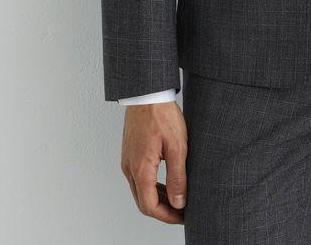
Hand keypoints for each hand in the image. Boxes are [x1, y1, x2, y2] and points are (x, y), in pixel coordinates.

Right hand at [121, 101, 187, 223]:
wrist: (147, 93)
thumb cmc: (162, 115)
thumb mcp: (177, 146)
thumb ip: (178, 177)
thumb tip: (179, 202)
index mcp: (140, 169)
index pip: (149, 206)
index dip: (167, 216)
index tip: (182, 217)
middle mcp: (129, 168)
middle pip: (143, 202)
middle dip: (162, 210)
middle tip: (181, 212)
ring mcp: (127, 161)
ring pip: (140, 191)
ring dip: (157, 199)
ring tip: (177, 199)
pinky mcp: (130, 154)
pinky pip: (138, 178)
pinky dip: (152, 186)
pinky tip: (166, 183)